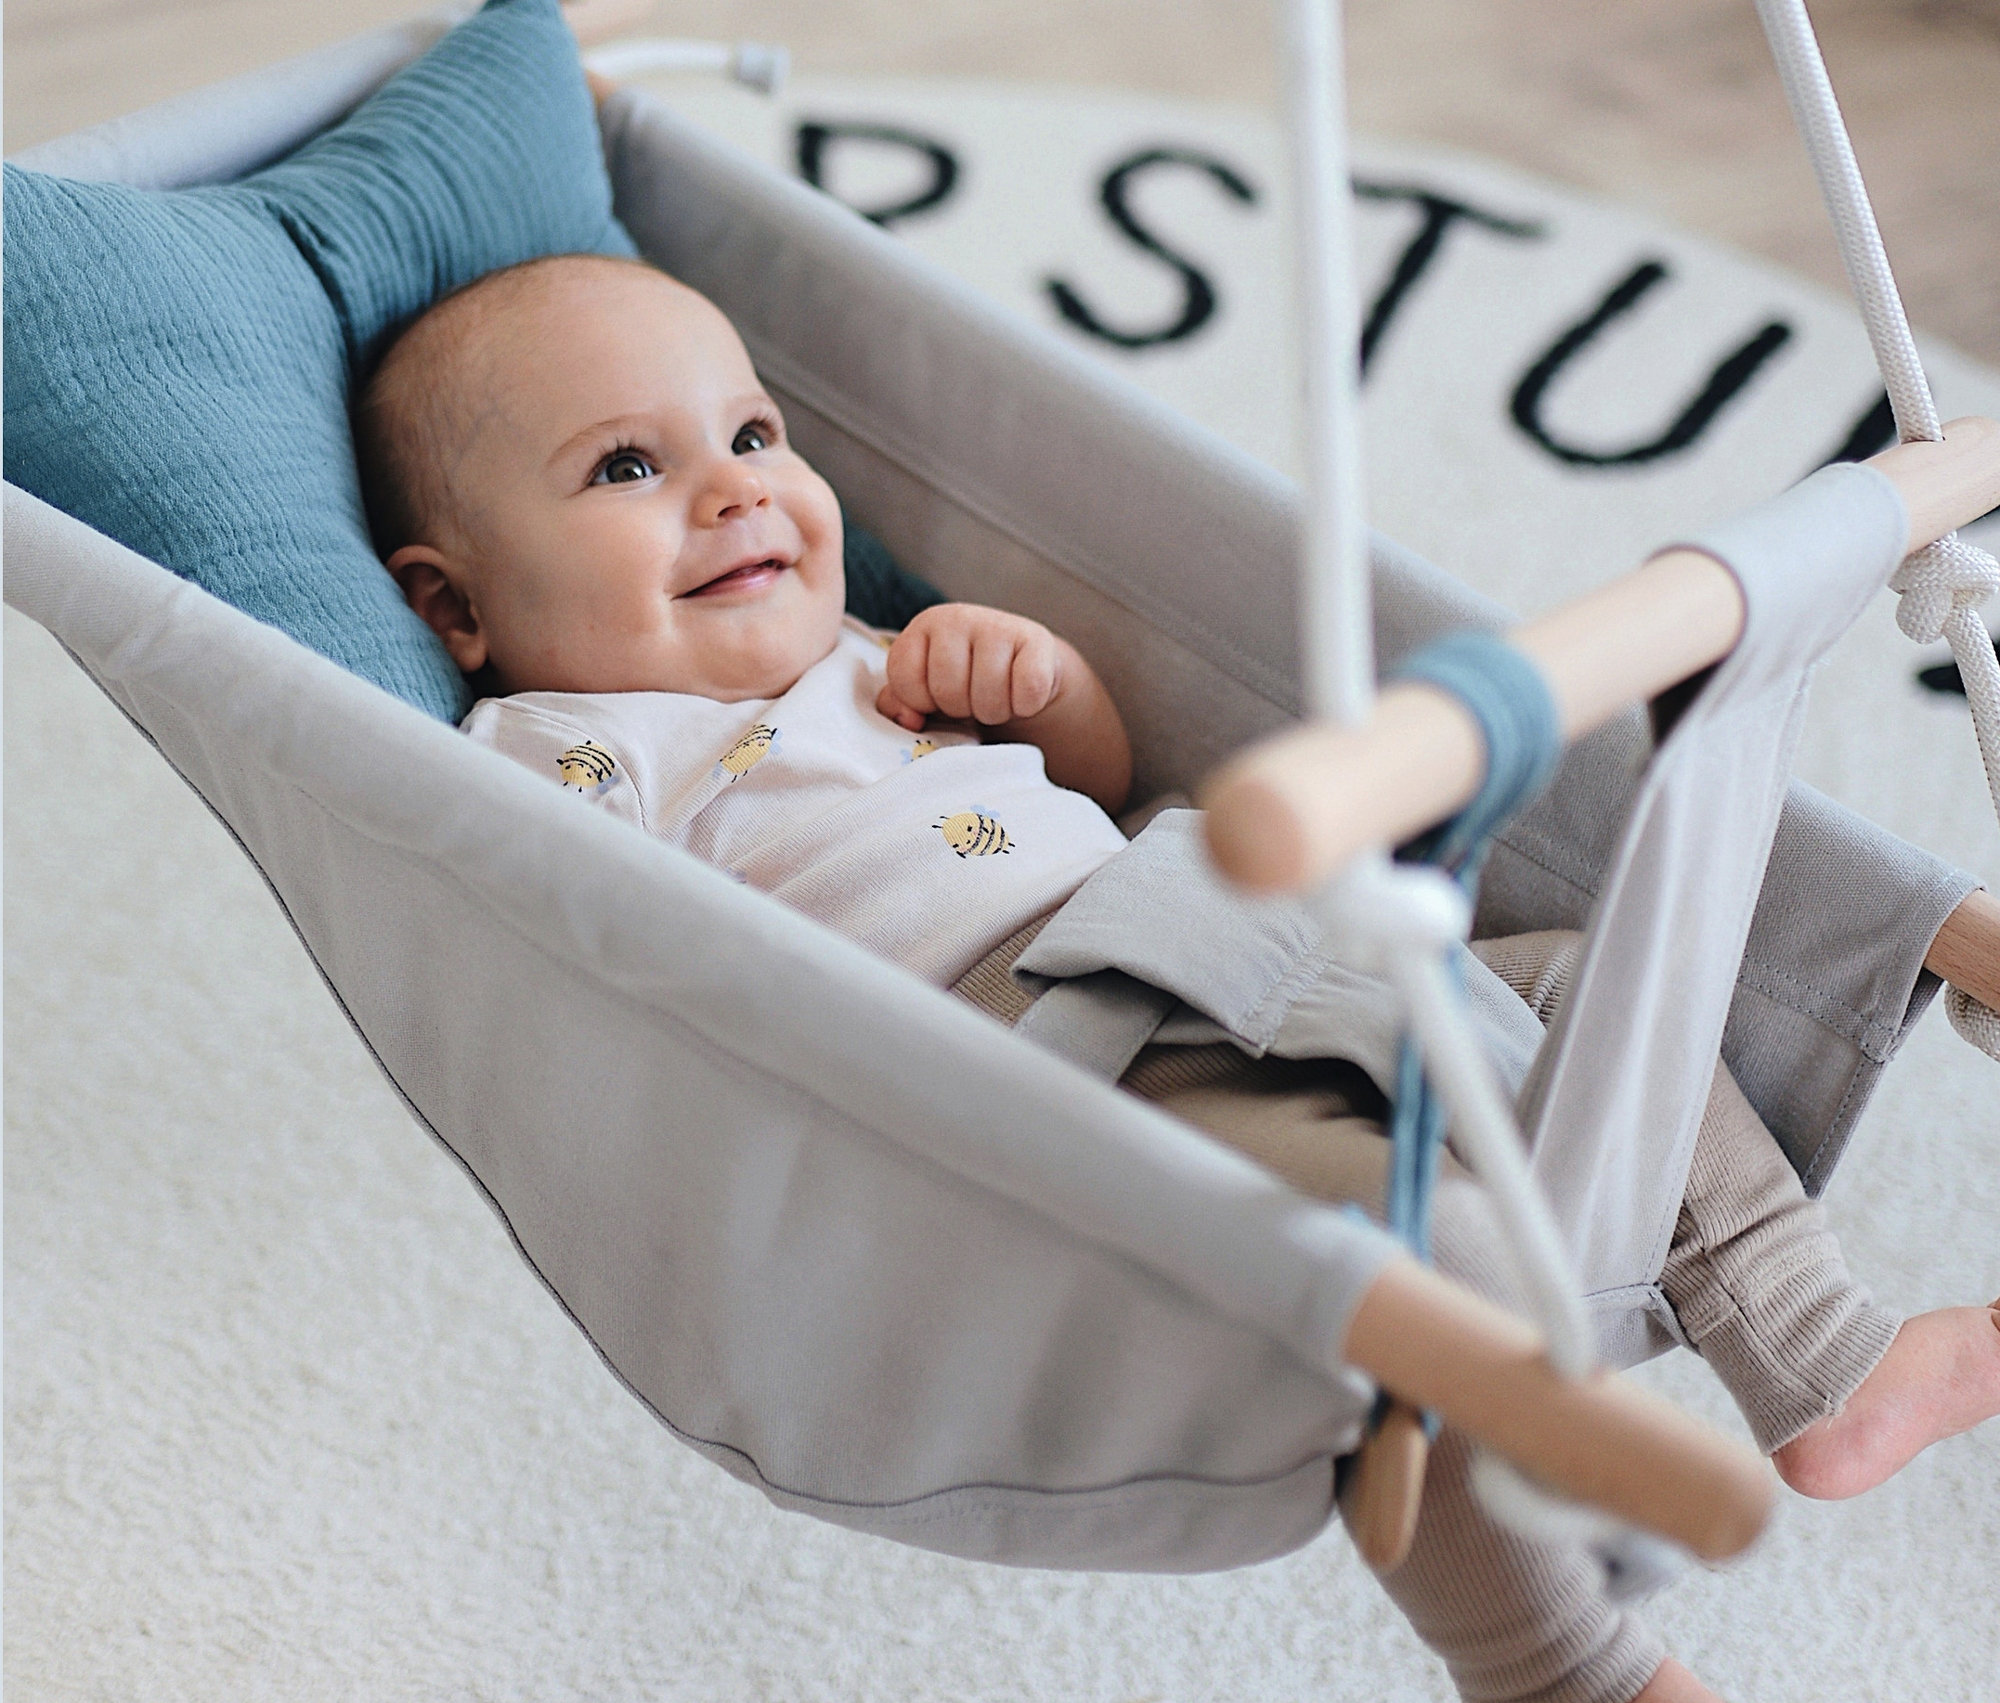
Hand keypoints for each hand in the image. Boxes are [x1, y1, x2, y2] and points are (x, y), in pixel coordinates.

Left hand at [877, 604, 1062, 731]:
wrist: (1021, 667)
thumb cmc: (965, 680)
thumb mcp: (923, 690)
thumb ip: (898, 704)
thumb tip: (909, 720)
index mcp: (922, 626)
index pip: (905, 679)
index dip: (921, 701)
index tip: (936, 696)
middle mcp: (957, 617)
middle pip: (947, 691)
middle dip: (961, 709)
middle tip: (972, 698)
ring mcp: (998, 625)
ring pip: (988, 697)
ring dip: (994, 711)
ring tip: (996, 697)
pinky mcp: (1036, 639)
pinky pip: (1027, 692)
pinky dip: (1025, 706)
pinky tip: (1022, 693)